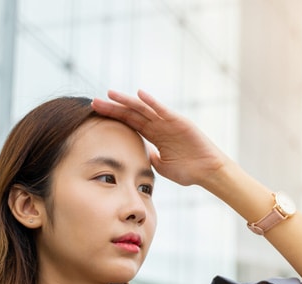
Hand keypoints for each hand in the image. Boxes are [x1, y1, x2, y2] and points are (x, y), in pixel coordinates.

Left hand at [91, 90, 227, 186]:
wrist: (207, 172)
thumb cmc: (188, 171)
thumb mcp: (161, 166)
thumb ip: (149, 158)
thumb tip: (137, 155)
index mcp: (154, 135)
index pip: (129, 123)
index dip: (113, 117)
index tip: (95, 113)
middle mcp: (159, 125)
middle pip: (131, 113)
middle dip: (113, 107)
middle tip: (94, 101)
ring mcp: (168, 122)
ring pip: (144, 108)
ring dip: (126, 101)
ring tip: (110, 94)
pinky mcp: (179, 121)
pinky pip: (163, 110)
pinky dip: (152, 102)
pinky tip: (139, 94)